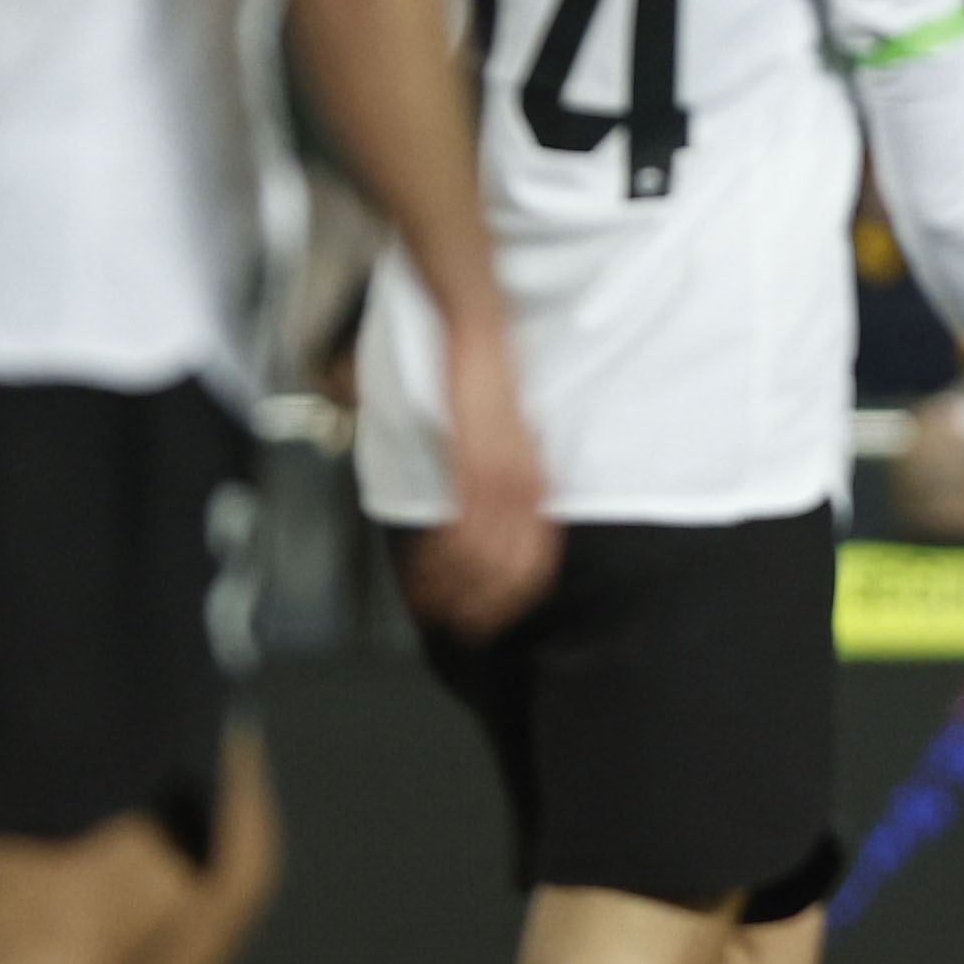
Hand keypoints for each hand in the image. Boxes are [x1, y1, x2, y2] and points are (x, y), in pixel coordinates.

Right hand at [401, 310, 556, 638]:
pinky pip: (461, 525)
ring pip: (484, 557)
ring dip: (457, 590)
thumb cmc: (488, 384)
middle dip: (486, 606)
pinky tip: (427, 576)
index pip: (536, 558)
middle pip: (514, 569)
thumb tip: (480, 507)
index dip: (514, 596)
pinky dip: (442, 559)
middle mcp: (525, 484)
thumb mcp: (504, 439)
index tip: (492, 619)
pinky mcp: (474, 463)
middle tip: (462, 630)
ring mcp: (501, 477)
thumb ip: (497, 476)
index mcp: (536, 481)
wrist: (478, 333)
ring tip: (435, 612)